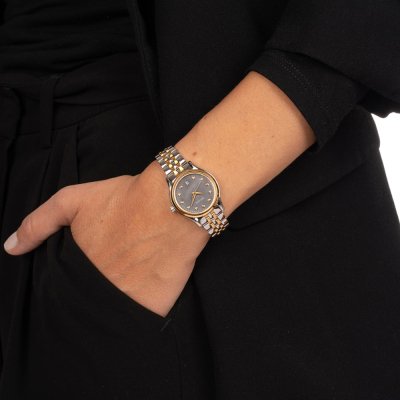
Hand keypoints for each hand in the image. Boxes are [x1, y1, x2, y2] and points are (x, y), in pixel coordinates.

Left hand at [3, 161, 210, 316]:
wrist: (173, 204)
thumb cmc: (125, 199)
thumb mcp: (73, 199)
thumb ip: (39, 223)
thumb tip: (11, 248)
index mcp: (77, 267)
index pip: (62, 289)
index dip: (70, 284)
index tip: (83, 275)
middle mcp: (97, 288)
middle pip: (85, 303)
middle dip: (89, 295)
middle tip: (109, 277)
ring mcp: (125, 300)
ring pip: (109, 315)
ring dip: (111, 307)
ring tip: (125, 286)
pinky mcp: (152, 307)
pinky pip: (138, 320)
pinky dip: (136, 314)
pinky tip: (141, 295)